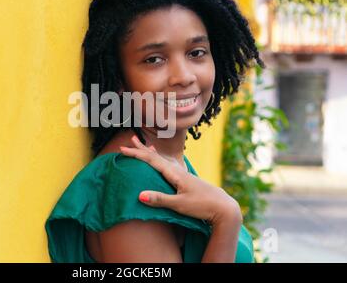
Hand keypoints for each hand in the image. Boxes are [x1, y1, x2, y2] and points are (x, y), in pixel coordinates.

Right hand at [119, 135, 241, 226]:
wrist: (224, 208)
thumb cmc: (202, 206)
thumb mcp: (179, 204)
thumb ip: (160, 199)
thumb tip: (139, 195)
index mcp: (175, 174)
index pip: (152, 160)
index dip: (136, 154)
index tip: (122, 149)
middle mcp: (179, 171)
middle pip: (157, 156)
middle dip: (142, 149)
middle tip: (130, 139)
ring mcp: (183, 175)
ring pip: (163, 160)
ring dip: (152, 153)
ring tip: (145, 145)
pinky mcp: (187, 180)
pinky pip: (170, 165)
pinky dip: (163, 161)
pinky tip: (165, 162)